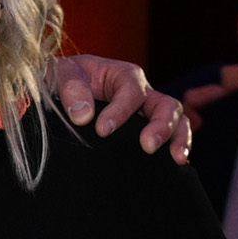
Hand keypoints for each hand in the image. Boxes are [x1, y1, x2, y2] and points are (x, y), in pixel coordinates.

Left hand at [51, 55, 191, 161]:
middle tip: (148, 146)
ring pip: (176, 119)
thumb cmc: (63, 78)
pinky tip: (175, 165)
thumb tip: (83, 116)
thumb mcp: (60, 74)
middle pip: (165, 104)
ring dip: (179, 138)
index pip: (131, 90)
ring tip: (177, 159)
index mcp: (122, 75)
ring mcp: (146, 111)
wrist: (58, 89)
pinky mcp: (143, 129)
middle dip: (161, 125)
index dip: (120, 110)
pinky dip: (177, 147)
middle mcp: (141, 93)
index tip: (102, 130)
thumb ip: (71, 89)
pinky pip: (170, 135)